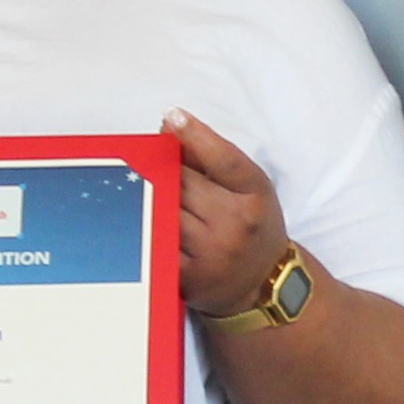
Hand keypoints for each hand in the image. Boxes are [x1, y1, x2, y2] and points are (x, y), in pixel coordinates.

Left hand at [164, 110, 292, 319]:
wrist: (262, 286)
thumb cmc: (253, 227)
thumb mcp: (248, 188)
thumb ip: (213, 157)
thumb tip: (170, 124)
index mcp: (255, 195)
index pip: (224, 160)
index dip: (196, 136)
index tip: (173, 117)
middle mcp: (236, 224)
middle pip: (184, 182)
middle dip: (166, 170)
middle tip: (153, 163)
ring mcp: (211, 252)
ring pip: (165, 209)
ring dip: (153, 197)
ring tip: (146, 190)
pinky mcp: (188, 275)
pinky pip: (156, 240)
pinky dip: (147, 226)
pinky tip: (140, 218)